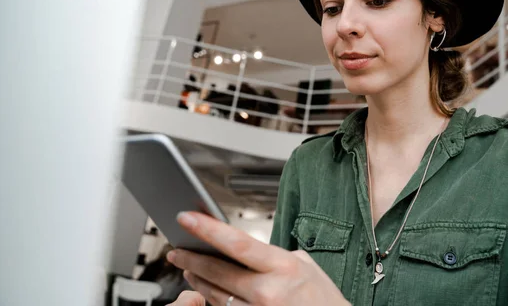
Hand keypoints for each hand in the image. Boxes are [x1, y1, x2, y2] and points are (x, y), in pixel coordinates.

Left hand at [165, 212, 349, 305]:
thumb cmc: (322, 299)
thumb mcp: (306, 266)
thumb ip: (275, 256)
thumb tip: (248, 250)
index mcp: (283, 267)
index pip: (237, 243)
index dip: (208, 229)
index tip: (187, 218)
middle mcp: (268, 291)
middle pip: (217, 271)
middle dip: (191, 257)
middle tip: (176, 249)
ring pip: (216, 294)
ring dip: (198, 279)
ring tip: (187, 266)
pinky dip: (213, 298)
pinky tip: (206, 289)